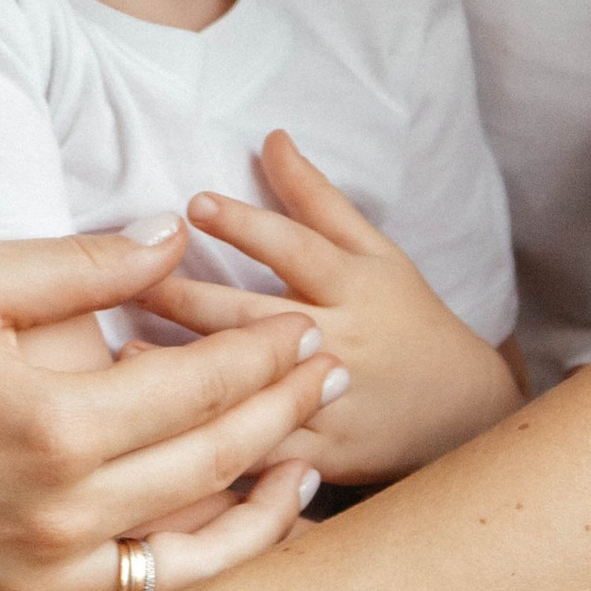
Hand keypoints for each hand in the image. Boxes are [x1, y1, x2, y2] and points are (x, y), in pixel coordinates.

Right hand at [0, 223, 350, 590]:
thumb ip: (76, 262)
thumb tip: (175, 240)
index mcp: (50, 427)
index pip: (198, 387)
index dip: (264, 354)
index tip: (306, 327)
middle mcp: (55, 520)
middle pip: (212, 470)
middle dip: (286, 417)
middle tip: (333, 379)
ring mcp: (31, 587)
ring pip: (188, 564)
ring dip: (260, 515)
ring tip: (304, 472)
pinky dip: (182, 578)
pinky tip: (214, 543)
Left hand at [143, 132, 521, 484]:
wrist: (464, 412)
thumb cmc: (409, 321)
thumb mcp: (377, 253)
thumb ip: (318, 198)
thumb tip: (271, 136)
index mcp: (354, 286)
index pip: (298, 250)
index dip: (248, 227)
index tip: (195, 205)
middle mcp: (342, 340)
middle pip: (259, 319)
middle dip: (191, 300)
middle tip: (132, 283)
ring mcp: (333, 402)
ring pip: (257, 389)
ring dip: (191, 372)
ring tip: (126, 354)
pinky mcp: (323, 454)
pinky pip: (266, 453)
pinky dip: (216, 445)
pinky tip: (161, 435)